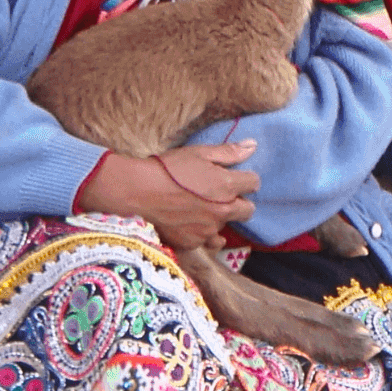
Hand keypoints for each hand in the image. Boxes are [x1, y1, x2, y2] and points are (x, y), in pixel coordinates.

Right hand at [77, 140, 258, 249]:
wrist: (137, 193)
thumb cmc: (167, 169)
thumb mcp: (198, 153)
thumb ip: (228, 152)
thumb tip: (253, 146)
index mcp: (227, 186)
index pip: (254, 184)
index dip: (246, 179)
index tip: (235, 177)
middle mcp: (223, 211)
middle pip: (248, 211)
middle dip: (240, 202)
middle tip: (221, 196)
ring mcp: (208, 230)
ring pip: (226, 228)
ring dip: (220, 220)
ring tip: (202, 210)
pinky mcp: (192, 243)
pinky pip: (207, 242)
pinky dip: (204, 235)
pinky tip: (193, 225)